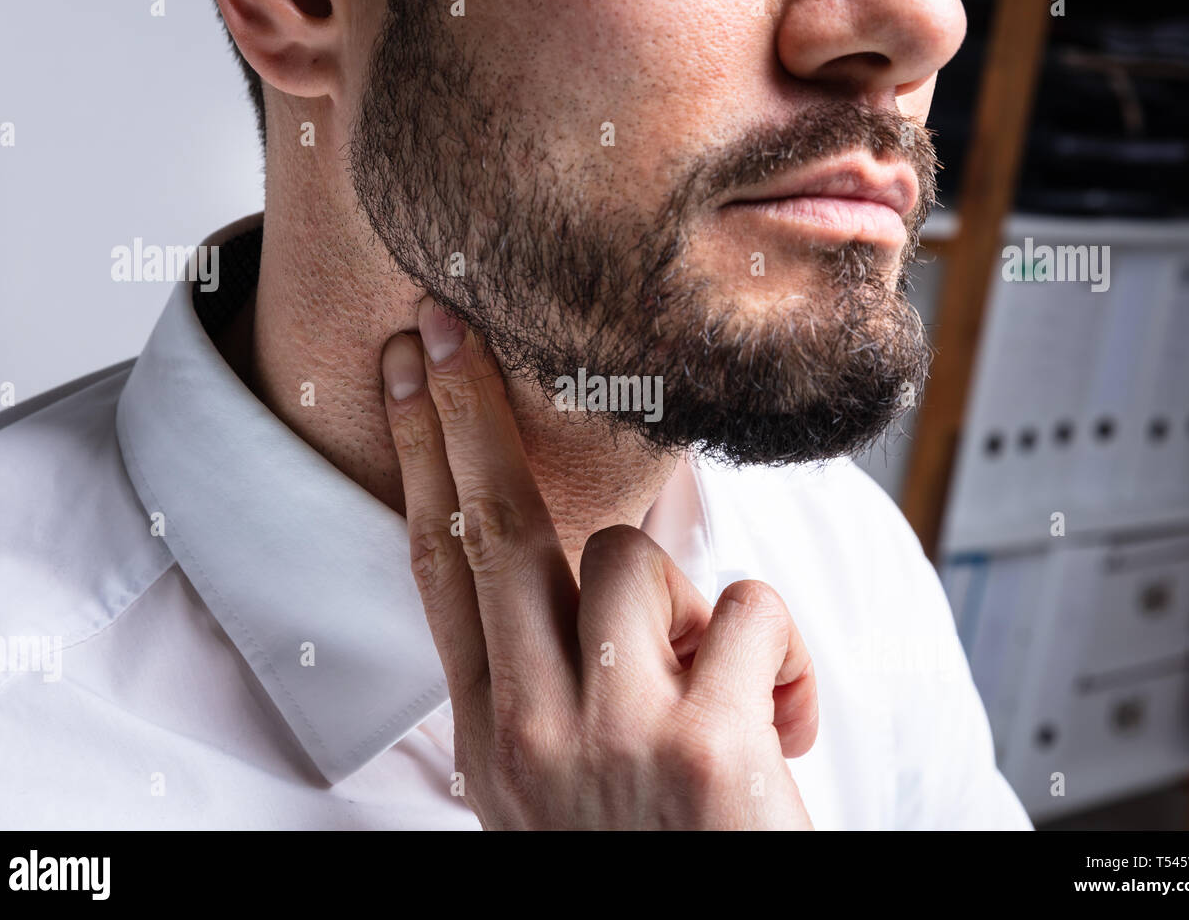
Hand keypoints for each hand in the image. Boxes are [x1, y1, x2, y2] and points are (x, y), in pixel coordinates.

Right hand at [379, 297, 818, 828]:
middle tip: (449, 327)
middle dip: (468, 409)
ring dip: (690, 595)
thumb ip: (545, 692)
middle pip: (495, 526)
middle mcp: (532, 733)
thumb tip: (570, 586)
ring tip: (717, 681)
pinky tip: (781, 724)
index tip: (403, 377)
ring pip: (636, 556)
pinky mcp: (705, 746)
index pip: (438, 569)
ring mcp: (612, 737)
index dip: (418, 458)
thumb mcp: (557, 791)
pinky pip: (749, 610)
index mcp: (494, 740)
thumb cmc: (650, 861)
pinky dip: (785, 656)